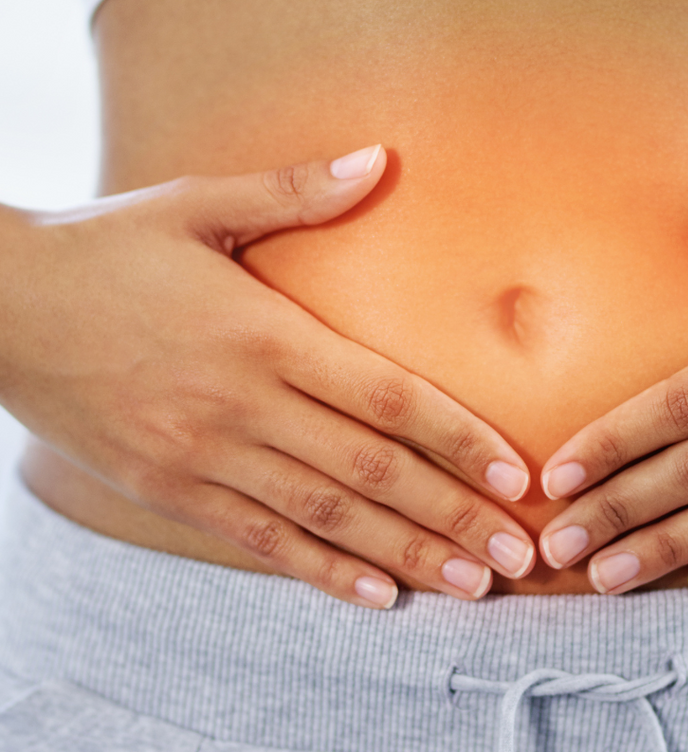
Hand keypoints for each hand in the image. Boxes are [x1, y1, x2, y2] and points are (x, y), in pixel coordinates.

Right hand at [0, 147, 535, 607]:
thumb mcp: (197, 205)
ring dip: (402, 554)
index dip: (459, 440)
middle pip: (370, 470)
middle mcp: (241, 405)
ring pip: (323, 517)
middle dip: (451, 514)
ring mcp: (202, 457)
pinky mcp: (167, 490)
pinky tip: (373, 595)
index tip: (516, 475)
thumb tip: (380, 156)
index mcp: (264, 334)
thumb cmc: (107, 248)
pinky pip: (257, 541)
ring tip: (468, 585)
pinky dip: (319, 571)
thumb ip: (294, 191)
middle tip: (516, 553)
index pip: (387, 397)